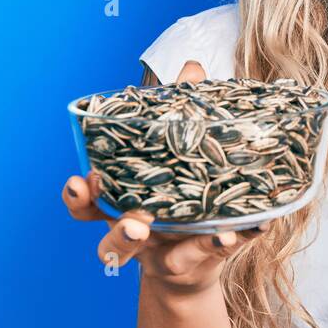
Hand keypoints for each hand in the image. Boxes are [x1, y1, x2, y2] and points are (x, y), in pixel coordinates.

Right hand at [64, 55, 268, 297]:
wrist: (198, 257)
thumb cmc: (181, 196)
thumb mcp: (179, 155)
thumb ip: (180, 114)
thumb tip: (191, 67)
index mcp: (123, 203)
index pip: (87, 204)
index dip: (78, 196)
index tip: (82, 182)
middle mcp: (135, 232)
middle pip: (111, 240)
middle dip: (119, 232)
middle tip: (135, 222)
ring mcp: (161, 254)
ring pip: (153, 260)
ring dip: (163, 249)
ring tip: (182, 236)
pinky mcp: (195, 261)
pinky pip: (211, 252)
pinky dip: (228, 239)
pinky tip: (248, 227)